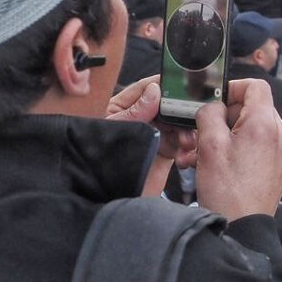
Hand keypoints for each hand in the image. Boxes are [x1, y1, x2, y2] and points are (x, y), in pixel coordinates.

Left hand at [107, 77, 198, 194]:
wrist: (99, 197)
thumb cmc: (93, 159)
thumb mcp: (111, 130)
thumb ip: (133, 112)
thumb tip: (154, 91)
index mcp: (124, 106)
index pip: (146, 87)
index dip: (163, 84)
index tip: (179, 84)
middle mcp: (142, 118)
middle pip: (167, 104)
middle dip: (180, 109)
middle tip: (188, 116)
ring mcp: (154, 135)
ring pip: (178, 123)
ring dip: (186, 129)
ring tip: (186, 140)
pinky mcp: (165, 153)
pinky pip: (181, 143)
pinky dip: (188, 146)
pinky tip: (186, 150)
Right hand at [194, 79, 281, 219]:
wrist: (243, 230)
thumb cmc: (226, 190)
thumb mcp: (209, 145)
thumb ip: (210, 113)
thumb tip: (213, 106)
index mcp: (265, 124)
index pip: (256, 86)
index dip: (233, 88)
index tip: (215, 101)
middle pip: (253, 108)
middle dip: (225, 117)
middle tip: (201, 134)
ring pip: (254, 128)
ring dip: (228, 135)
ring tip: (204, 154)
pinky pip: (261, 145)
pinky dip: (240, 148)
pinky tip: (220, 164)